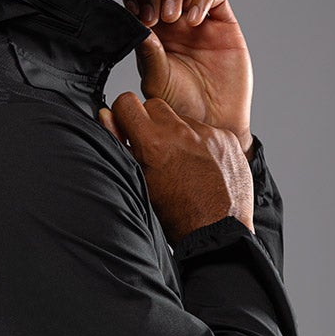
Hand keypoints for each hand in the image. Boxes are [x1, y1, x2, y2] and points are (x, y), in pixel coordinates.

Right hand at [98, 94, 253, 242]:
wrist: (217, 233)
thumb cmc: (177, 216)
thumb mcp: (139, 182)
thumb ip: (120, 144)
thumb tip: (107, 116)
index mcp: (153, 143)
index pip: (127, 102)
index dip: (124, 115)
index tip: (129, 128)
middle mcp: (181, 132)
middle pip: (155, 105)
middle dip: (151, 122)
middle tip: (156, 148)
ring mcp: (207, 134)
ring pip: (183, 119)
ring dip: (179, 133)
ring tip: (183, 163)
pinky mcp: (227, 139)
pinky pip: (209, 131)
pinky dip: (204, 143)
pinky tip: (204, 166)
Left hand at [122, 0, 252, 154]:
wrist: (214, 121)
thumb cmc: (182, 106)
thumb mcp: (156, 80)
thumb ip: (147, 53)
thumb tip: (136, 25)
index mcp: (154, 35)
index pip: (142, 1)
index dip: (138, 0)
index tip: (136, 14)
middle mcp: (175, 24)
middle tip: (154, 16)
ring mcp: (199, 21)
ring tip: (172, 17)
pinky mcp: (223, 22)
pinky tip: (195, 20)